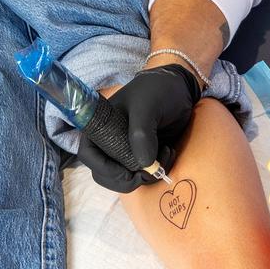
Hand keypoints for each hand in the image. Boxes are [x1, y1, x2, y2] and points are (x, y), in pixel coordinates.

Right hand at [76, 64, 200, 193]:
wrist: (181, 89)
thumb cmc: (158, 90)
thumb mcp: (148, 106)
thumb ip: (141, 134)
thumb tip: (143, 164)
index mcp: (102, 125)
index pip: (88, 153)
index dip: (103, 168)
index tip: (127, 172)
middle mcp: (110, 140)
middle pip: (104, 173)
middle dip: (125, 179)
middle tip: (146, 173)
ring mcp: (127, 150)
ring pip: (125, 178)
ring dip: (145, 176)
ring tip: (165, 154)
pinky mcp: (143, 155)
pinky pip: (143, 174)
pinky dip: (157, 171)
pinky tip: (169, 151)